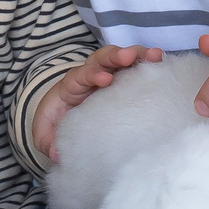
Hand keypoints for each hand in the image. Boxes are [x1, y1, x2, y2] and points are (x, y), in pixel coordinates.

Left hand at [30, 45, 162, 161]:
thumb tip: (57, 154)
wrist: (62, 115)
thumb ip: (48, 141)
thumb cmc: (56, 122)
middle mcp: (90, 76)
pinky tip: (163, 63)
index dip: (92, 75)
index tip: (104, 79)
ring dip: (137, 54)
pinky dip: (147, 62)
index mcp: (71, 86)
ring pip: (120, 59)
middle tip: (130, 56)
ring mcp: (107, 74)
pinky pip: (133, 67)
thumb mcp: (46, 133)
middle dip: (115, 56)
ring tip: (156, 54)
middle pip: (101, 59)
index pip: (80, 76)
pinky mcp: (121, 80)